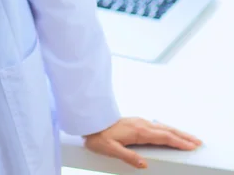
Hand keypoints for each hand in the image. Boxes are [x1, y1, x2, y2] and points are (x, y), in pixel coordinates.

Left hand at [83, 117, 202, 169]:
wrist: (89, 121)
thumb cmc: (98, 136)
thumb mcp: (110, 150)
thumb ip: (128, 157)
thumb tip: (144, 165)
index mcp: (138, 131)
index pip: (163, 137)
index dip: (178, 142)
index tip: (192, 146)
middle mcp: (141, 124)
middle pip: (166, 129)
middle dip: (183, 135)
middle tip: (198, 141)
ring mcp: (138, 122)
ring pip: (162, 126)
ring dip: (176, 132)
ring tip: (188, 138)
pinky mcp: (135, 122)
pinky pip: (156, 126)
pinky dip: (167, 130)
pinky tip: (168, 133)